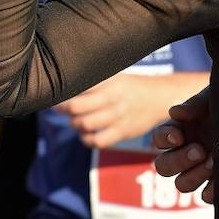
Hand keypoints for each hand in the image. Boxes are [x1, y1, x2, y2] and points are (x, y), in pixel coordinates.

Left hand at [53, 73, 177, 148]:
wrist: (162, 96)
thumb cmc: (133, 86)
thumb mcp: (117, 76)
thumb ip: (95, 81)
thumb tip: (67, 86)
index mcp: (110, 81)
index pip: (79, 87)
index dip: (63, 94)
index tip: (56, 96)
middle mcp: (113, 97)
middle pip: (76, 107)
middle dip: (64, 110)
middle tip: (62, 109)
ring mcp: (119, 116)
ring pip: (85, 124)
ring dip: (75, 124)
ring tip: (77, 121)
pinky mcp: (124, 131)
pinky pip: (98, 141)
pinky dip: (87, 140)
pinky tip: (87, 135)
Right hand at [152, 89, 215, 202]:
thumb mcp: (217, 98)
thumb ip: (196, 104)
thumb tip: (174, 112)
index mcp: (183, 130)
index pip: (160, 138)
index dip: (164, 138)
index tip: (178, 137)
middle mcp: (187, 151)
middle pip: (164, 166)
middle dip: (178, 160)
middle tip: (199, 151)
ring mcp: (201, 169)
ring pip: (181, 184)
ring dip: (194, 175)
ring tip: (213, 162)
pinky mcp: (217, 183)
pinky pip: (205, 196)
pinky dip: (211, 191)